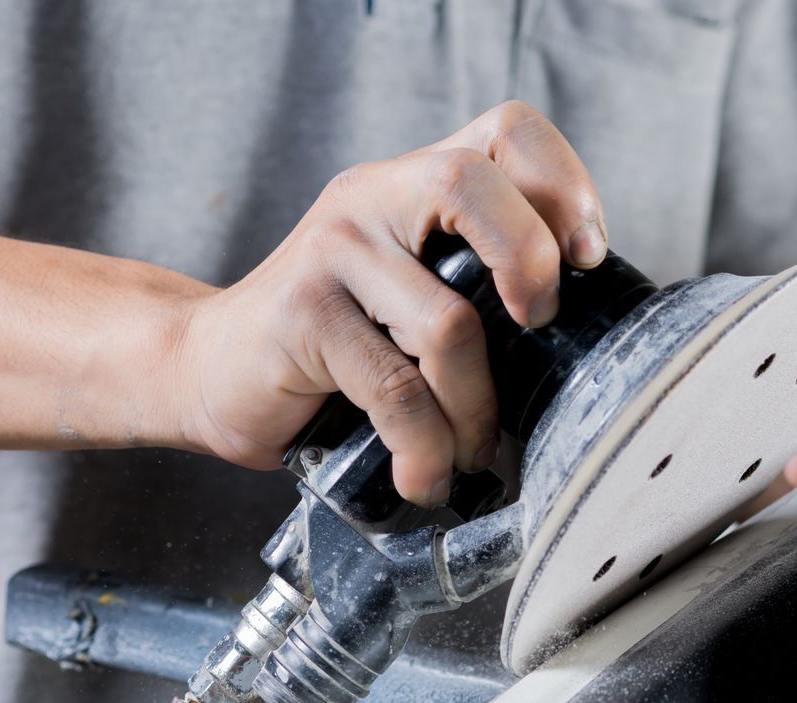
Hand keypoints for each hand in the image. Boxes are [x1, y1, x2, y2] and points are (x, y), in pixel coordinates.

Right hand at [173, 102, 608, 502]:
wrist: (209, 370)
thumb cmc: (334, 346)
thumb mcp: (415, 294)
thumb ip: (478, 285)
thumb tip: (582, 342)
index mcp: (414, 180)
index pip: (507, 133)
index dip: (563, 183)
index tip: (587, 259)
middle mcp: (373, 195)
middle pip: (471, 183)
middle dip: (529, 262)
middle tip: (538, 329)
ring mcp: (332, 250)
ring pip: (446, 323)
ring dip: (474, 411)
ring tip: (468, 454)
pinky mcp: (303, 316)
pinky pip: (397, 390)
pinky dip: (425, 447)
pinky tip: (422, 476)